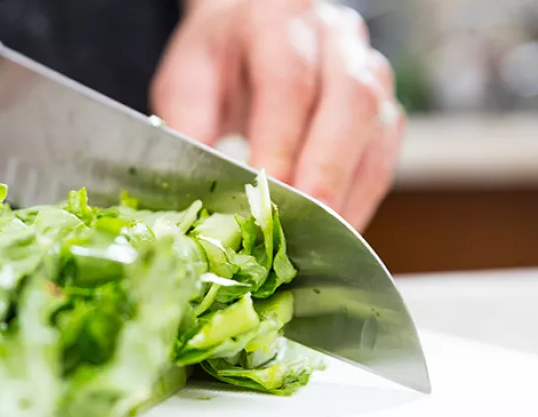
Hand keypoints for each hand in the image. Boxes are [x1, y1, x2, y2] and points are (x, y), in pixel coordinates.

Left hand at [151, 0, 404, 230]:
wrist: (250, 28)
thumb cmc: (220, 56)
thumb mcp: (188, 80)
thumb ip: (189, 130)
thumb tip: (197, 195)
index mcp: (278, 21)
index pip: (289, 82)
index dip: (281, 142)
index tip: (268, 194)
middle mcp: (335, 37)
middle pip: (350, 100)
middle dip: (329, 170)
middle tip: (308, 223)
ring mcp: (367, 68)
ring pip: (378, 129)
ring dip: (352, 190)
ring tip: (323, 239)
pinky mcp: (381, 106)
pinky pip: (384, 154)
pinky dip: (363, 196)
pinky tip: (338, 228)